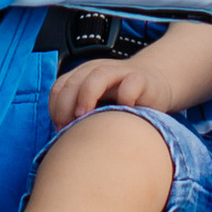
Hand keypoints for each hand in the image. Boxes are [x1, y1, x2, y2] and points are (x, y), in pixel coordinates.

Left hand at [48, 54, 173, 127]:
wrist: (156, 82)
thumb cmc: (123, 99)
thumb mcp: (99, 104)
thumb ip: (81, 114)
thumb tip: (63, 141)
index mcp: (83, 76)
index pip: (59, 88)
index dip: (55, 109)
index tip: (60, 130)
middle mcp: (97, 70)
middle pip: (72, 82)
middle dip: (65, 106)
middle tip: (67, 128)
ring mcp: (118, 72)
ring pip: (96, 77)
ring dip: (86, 96)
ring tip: (84, 116)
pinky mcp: (140, 79)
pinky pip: (129, 85)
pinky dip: (124, 98)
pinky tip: (123, 114)